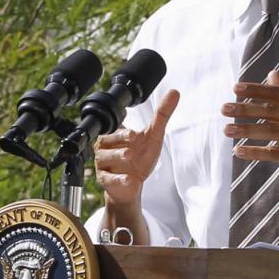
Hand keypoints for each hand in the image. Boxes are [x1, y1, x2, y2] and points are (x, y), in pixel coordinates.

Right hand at [95, 88, 179, 211]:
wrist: (132, 185)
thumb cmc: (140, 158)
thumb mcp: (154, 136)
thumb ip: (162, 114)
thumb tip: (174, 92)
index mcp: (116, 135)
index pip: (116, 128)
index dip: (123, 130)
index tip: (134, 132)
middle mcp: (106, 147)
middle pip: (107, 140)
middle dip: (119, 140)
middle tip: (132, 138)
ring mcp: (104, 164)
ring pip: (105, 158)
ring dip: (116, 156)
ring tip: (128, 155)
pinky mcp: (105, 179)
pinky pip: (108, 178)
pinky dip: (117, 179)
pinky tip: (128, 179)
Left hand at [222, 71, 278, 196]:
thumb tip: (271, 73)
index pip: (277, 93)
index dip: (256, 89)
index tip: (235, 88)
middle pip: (270, 110)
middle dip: (246, 108)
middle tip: (224, 108)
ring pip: (270, 131)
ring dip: (246, 130)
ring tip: (226, 130)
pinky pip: (274, 153)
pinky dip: (255, 152)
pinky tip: (238, 151)